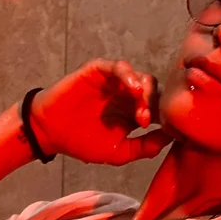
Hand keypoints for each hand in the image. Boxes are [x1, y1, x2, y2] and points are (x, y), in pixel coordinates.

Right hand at [29, 59, 171, 165]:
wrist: (50, 132)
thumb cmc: (82, 142)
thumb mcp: (117, 153)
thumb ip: (144, 147)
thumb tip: (170, 138)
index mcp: (135, 114)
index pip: (161, 110)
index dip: (168, 118)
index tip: (168, 130)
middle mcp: (128, 96)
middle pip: (155, 93)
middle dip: (154, 106)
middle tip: (144, 122)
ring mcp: (115, 82)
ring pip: (141, 78)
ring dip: (144, 91)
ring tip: (139, 103)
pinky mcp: (99, 71)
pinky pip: (119, 66)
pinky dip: (128, 74)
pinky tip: (132, 88)